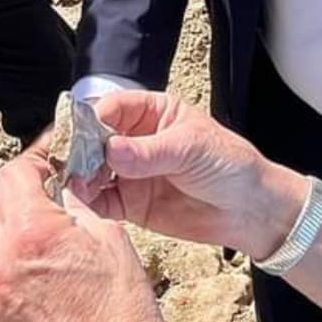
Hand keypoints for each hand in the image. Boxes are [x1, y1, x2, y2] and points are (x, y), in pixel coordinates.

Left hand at [0, 151, 195, 321]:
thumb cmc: (125, 314)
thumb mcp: (111, 239)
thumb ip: (74, 207)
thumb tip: (58, 190)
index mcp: (31, 234)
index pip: (9, 176)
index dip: (30, 170)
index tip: (39, 177)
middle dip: (6, 209)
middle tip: (33, 222)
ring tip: (30, 272)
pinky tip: (30, 309)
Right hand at [79, 90, 297, 261]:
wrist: (252, 212)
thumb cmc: (232, 166)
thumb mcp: (192, 149)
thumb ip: (149, 152)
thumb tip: (111, 149)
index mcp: (152, 113)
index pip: (111, 109)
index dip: (91, 120)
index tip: (79, 135)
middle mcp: (135, 141)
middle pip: (93, 141)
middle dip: (78, 151)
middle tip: (68, 165)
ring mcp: (131, 173)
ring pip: (92, 172)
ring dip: (79, 179)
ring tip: (74, 188)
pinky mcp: (131, 205)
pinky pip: (101, 202)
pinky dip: (88, 204)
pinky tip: (83, 206)